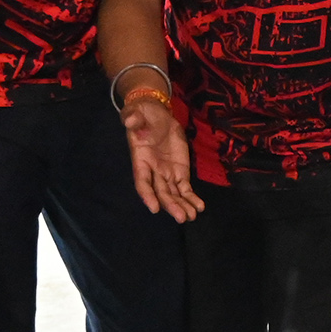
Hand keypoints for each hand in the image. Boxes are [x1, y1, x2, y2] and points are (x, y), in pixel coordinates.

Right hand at [120, 94, 204, 222]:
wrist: (156, 113)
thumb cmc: (143, 114)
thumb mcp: (136, 113)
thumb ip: (133, 119)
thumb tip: (131, 122)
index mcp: (140, 160)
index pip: (142, 182)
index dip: (148, 195)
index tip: (155, 208)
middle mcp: (153, 171)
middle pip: (161, 193)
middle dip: (171, 205)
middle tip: (182, 218)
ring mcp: (167, 173)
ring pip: (174, 194)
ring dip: (183, 206)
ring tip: (192, 216)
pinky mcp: (180, 171)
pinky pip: (185, 188)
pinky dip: (192, 198)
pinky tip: (200, 207)